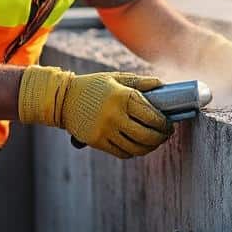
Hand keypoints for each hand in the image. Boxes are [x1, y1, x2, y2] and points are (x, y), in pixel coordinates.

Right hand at [18, 66, 170, 158]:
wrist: (63, 99)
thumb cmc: (93, 86)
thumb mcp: (116, 78)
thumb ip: (141, 82)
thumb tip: (163, 85)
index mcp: (122, 97)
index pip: (152, 116)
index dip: (165, 123)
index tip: (169, 123)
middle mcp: (115, 115)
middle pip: (147, 135)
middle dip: (161, 137)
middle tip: (165, 134)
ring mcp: (105, 130)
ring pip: (137, 147)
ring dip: (150, 147)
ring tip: (155, 142)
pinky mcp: (97, 142)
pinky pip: (122, 153)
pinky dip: (134, 152)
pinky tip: (138, 146)